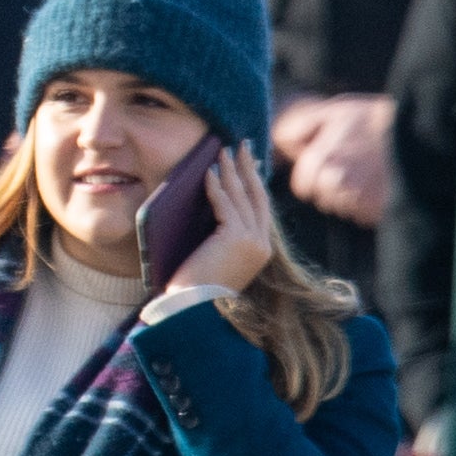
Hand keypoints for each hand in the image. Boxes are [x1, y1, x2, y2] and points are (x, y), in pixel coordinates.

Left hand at [165, 140, 283, 297]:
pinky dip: (217, 187)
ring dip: (231, 171)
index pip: (259, 208)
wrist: (194, 309)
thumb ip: (224, 235)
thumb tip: (215, 201)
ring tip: (223, 152)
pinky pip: (225, 204)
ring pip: (241, 196)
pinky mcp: (235, 238)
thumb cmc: (198, 286)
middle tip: (242, 146)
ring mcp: (251, 241)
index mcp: (260, 250)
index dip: (254, 183)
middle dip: (249, 168)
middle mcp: (261, 244)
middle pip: (256, 196)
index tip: (249, 163)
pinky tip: (209, 172)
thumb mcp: (218, 256)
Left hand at [273, 91, 392, 225]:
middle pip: (323, 198)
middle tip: (355, 162)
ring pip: (344, 207)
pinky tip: (381, 182)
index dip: (314, 174)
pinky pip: (364, 215)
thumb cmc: (373, 119)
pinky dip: (370, 203)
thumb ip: (297, 129)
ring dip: (352, 194)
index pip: (303, 186)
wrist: (419, 133)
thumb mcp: (332, 111)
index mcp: (318, 162)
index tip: (332, 159)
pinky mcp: (377, 213)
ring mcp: (357, 202)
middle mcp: (335, 186)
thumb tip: (277, 144)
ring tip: (370, 170)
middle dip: (333, 184)